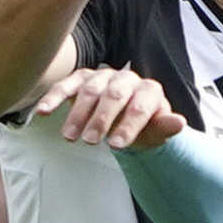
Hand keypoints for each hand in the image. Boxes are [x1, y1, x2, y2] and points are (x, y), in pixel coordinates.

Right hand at [30, 65, 189, 148]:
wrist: (126, 116)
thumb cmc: (142, 126)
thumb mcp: (155, 131)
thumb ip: (164, 127)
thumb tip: (180, 122)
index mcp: (149, 90)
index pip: (140, 106)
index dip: (129, 126)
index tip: (117, 146)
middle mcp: (126, 78)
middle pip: (114, 95)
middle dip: (102, 119)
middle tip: (91, 142)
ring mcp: (103, 76)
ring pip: (90, 91)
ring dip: (78, 114)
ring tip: (70, 137)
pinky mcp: (83, 78)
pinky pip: (67, 85)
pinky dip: (54, 97)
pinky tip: (42, 111)